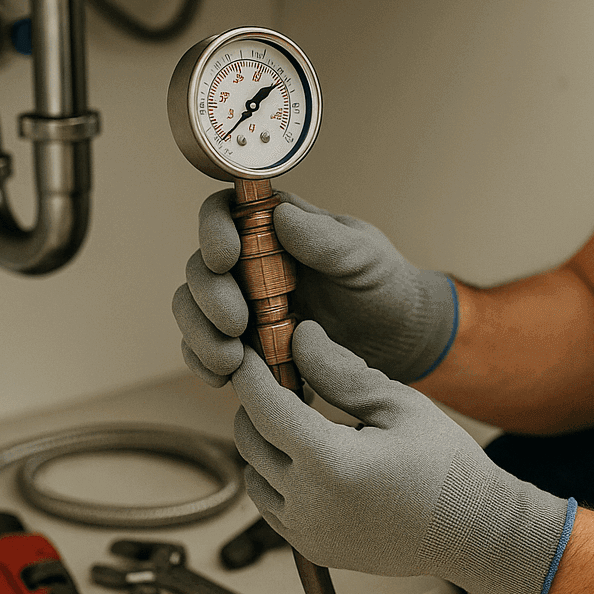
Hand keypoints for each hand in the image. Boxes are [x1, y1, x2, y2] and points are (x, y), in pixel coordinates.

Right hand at [172, 189, 456, 386]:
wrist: (399, 338)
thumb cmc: (383, 283)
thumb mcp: (364, 257)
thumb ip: (327, 240)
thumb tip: (282, 215)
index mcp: (275, 228)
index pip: (223, 213)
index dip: (213, 230)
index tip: (227, 258)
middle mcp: (249, 263)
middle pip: (201, 269)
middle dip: (208, 297)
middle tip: (236, 324)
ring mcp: (243, 306)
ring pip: (194, 312)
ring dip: (200, 335)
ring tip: (230, 362)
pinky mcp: (245, 345)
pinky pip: (207, 351)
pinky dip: (205, 364)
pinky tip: (226, 379)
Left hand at [233, 322, 573, 593]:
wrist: (473, 533)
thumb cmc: (445, 463)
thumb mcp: (398, 404)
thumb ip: (341, 371)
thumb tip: (300, 335)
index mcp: (331, 463)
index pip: (264, 407)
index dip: (250, 373)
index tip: (247, 350)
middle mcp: (309, 504)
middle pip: (250, 438)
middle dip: (259, 404)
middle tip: (288, 379)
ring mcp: (307, 532)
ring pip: (253, 473)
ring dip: (266, 442)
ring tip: (306, 420)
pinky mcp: (312, 548)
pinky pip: (271, 504)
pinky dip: (277, 477)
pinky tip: (313, 457)